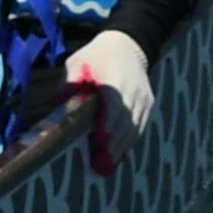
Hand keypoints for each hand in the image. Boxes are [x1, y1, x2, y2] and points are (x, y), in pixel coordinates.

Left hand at [65, 28, 154, 174]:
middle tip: (98, 165)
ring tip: (105, 167)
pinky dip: (128, 144)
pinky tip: (116, 157)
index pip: (114, 104)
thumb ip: (71, 83)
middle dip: (113, 145)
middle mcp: (133, 92)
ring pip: (134, 129)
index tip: (97, 140)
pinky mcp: (148, 106)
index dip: (107, 124)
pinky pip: (139, 129)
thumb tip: (64, 104)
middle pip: (126, 123)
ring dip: (120, 149)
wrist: (128, 45)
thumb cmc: (97, 56)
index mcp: (115, 79)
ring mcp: (143, 100)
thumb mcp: (77, 62)